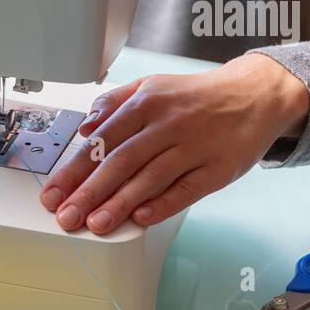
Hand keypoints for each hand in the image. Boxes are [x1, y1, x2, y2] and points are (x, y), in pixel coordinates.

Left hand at [39, 53, 309, 234]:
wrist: (256, 95)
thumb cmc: (196, 97)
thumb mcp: (152, 85)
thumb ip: (114, 103)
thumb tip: (84, 128)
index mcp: (146, 103)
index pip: (102, 140)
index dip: (74, 169)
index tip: (53, 193)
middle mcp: (168, 124)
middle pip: (122, 161)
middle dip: (89, 192)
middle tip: (66, 216)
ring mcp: (195, 147)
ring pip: (151, 178)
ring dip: (120, 203)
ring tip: (95, 224)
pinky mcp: (218, 169)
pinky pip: (186, 190)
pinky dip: (163, 204)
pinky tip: (140, 219)